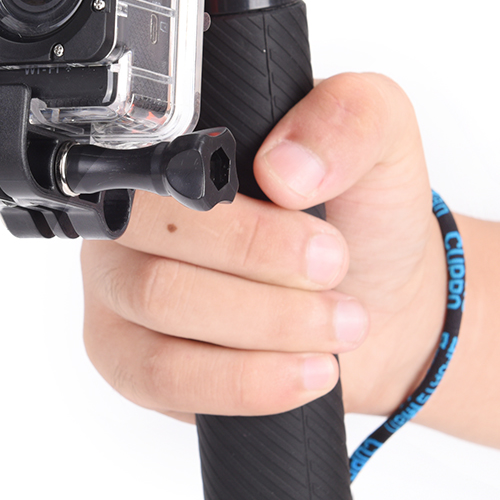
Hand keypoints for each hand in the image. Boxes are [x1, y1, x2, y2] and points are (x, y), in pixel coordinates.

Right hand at [81, 72, 446, 421]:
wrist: (379, 305)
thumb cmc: (359, 219)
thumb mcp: (380, 141)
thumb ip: (346, 118)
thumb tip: (284, 168)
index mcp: (167, 150)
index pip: (157, 170)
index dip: (237, 217)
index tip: (320, 241)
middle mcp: (128, 219)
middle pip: (155, 243)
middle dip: (260, 273)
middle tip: (334, 278)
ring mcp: (119, 294)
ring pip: (158, 309)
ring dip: (264, 327)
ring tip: (338, 327)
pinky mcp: (130, 362)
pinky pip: (160, 377)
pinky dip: (243, 382)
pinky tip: (305, 374)